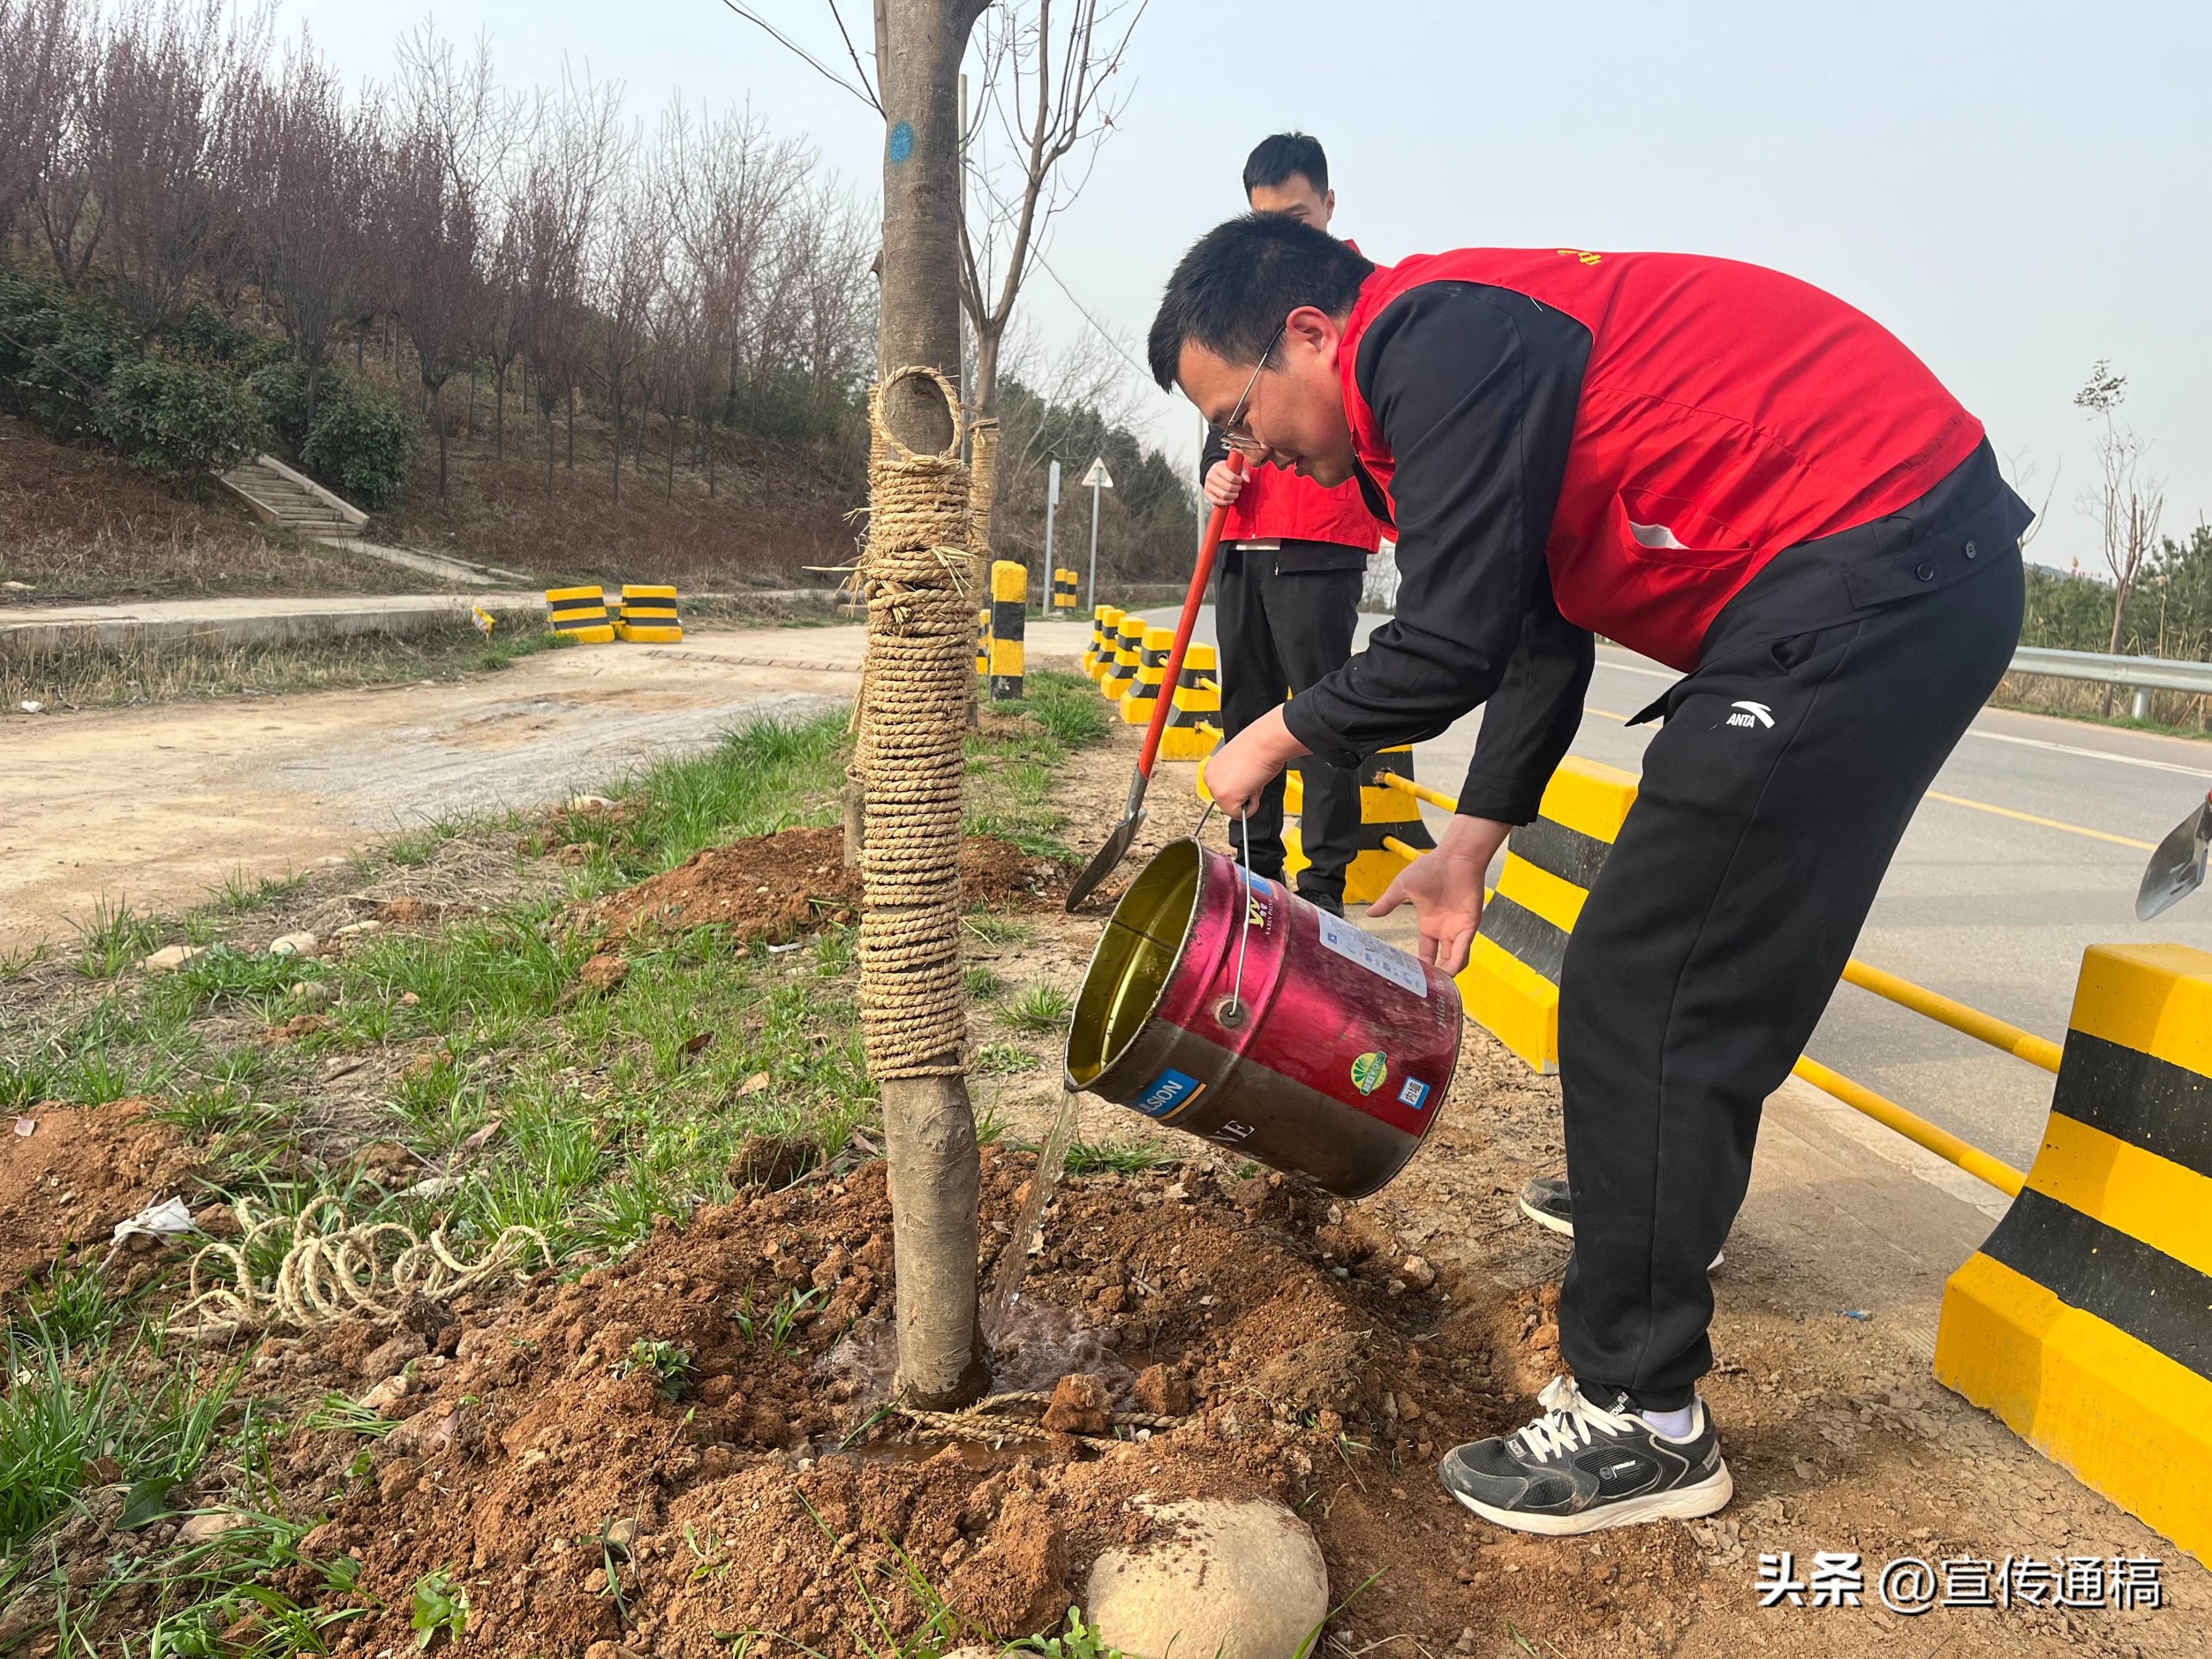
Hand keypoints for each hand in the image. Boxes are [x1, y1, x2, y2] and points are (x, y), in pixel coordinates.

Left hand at [1201, 706, 1306, 819]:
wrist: (1265, 742)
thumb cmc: (1258, 746)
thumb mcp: (1238, 763)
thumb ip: (1233, 777)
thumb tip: (1239, 787)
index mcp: (1211, 769)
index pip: (1223, 790)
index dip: (1239, 786)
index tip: (1246, 775)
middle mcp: (1210, 779)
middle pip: (1226, 802)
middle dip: (1242, 793)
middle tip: (1251, 776)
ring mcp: (1217, 790)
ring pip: (1233, 809)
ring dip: (1248, 798)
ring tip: (1253, 778)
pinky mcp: (1227, 799)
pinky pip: (1241, 815)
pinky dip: (1253, 806)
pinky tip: (1254, 785)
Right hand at [1203, 460, 1246, 507]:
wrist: (1214, 471)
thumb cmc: (1227, 469)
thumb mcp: (1236, 466)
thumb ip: (1244, 472)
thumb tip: (1247, 480)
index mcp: (1218, 467)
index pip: (1231, 478)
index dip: (1239, 481)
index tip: (1240, 481)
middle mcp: (1211, 476)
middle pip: (1228, 487)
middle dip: (1237, 489)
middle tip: (1238, 487)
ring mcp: (1208, 485)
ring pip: (1223, 495)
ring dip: (1233, 496)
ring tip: (1235, 493)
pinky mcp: (1206, 493)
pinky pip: (1216, 502)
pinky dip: (1225, 503)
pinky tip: (1231, 500)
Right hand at [1369, 814, 1510, 974]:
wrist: (1455, 857)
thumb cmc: (1430, 868)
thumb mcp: (1402, 887)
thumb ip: (1388, 903)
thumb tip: (1369, 914)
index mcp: (1428, 924)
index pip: (1425, 951)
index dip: (1420, 965)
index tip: (1410, 977)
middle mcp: (1444, 930)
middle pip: (1441, 960)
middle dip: (1434, 975)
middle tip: (1424, 989)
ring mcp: (1457, 929)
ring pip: (1455, 959)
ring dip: (1447, 974)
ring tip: (1436, 987)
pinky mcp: (1469, 925)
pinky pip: (1465, 949)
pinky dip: (1458, 962)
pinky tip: (1448, 972)